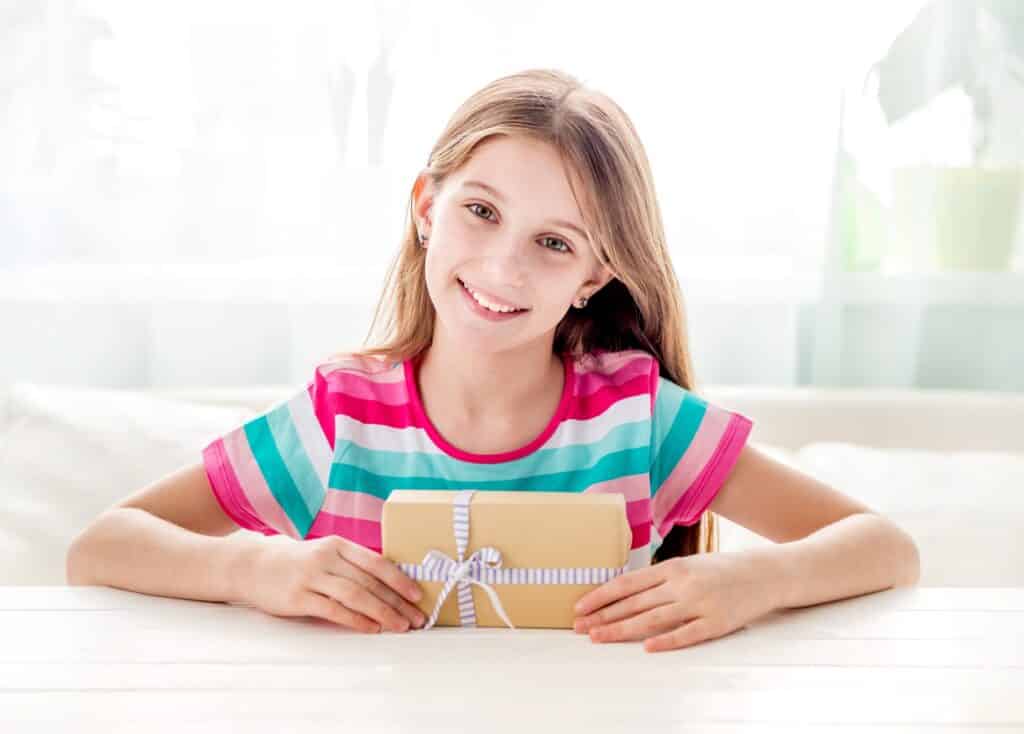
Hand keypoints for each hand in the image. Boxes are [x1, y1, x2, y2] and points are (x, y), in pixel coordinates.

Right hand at [240, 535, 426, 633]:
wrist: (253, 566)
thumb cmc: (298, 563)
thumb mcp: (326, 554)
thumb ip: (352, 565)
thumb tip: (390, 585)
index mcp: (339, 545)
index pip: (377, 562)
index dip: (400, 580)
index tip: (418, 595)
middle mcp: (327, 557)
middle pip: (370, 582)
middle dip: (397, 602)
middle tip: (417, 618)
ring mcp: (312, 577)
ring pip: (356, 595)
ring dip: (382, 612)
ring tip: (400, 626)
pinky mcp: (298, 597)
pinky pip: (334, 610)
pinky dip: (356, 620)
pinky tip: (371, 629)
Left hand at [572, 551, 779, 652]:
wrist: (765, 574)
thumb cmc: (721, 570)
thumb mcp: (688, 564)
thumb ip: (660, 579)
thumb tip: (624, 592)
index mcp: (673, 567)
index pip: (628, 583)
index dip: (601, 596)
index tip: (580, 607)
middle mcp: (682, 584)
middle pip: (635, 603)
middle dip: (603, 616)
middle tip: (580, 628)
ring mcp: (699, 604)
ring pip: (653, 619)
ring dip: (622, 630)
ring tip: (598, 638)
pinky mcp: (717, 623)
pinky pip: (686, 634)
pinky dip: (666, 641)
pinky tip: (646, 648)